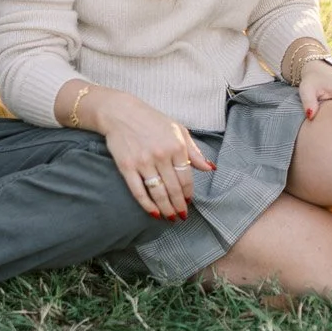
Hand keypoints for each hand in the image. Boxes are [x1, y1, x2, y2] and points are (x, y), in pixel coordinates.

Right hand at [81, 84, 215, 219]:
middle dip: (179, 205)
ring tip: (170, 217)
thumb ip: (194, 151)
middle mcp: (162, 155)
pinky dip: (147, 205)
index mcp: (177, 146)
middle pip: (173, 188)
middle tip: (181, 216)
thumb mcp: (178, 130)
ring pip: (158, 193)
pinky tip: (154, 213)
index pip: (186, 177)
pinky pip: (139, 191)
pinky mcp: (127, 167)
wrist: (121, 113)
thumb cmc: (152, 121)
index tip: (188, 202)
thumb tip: (210, 168)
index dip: (188, 193)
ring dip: (166, 208)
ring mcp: (144, 162)